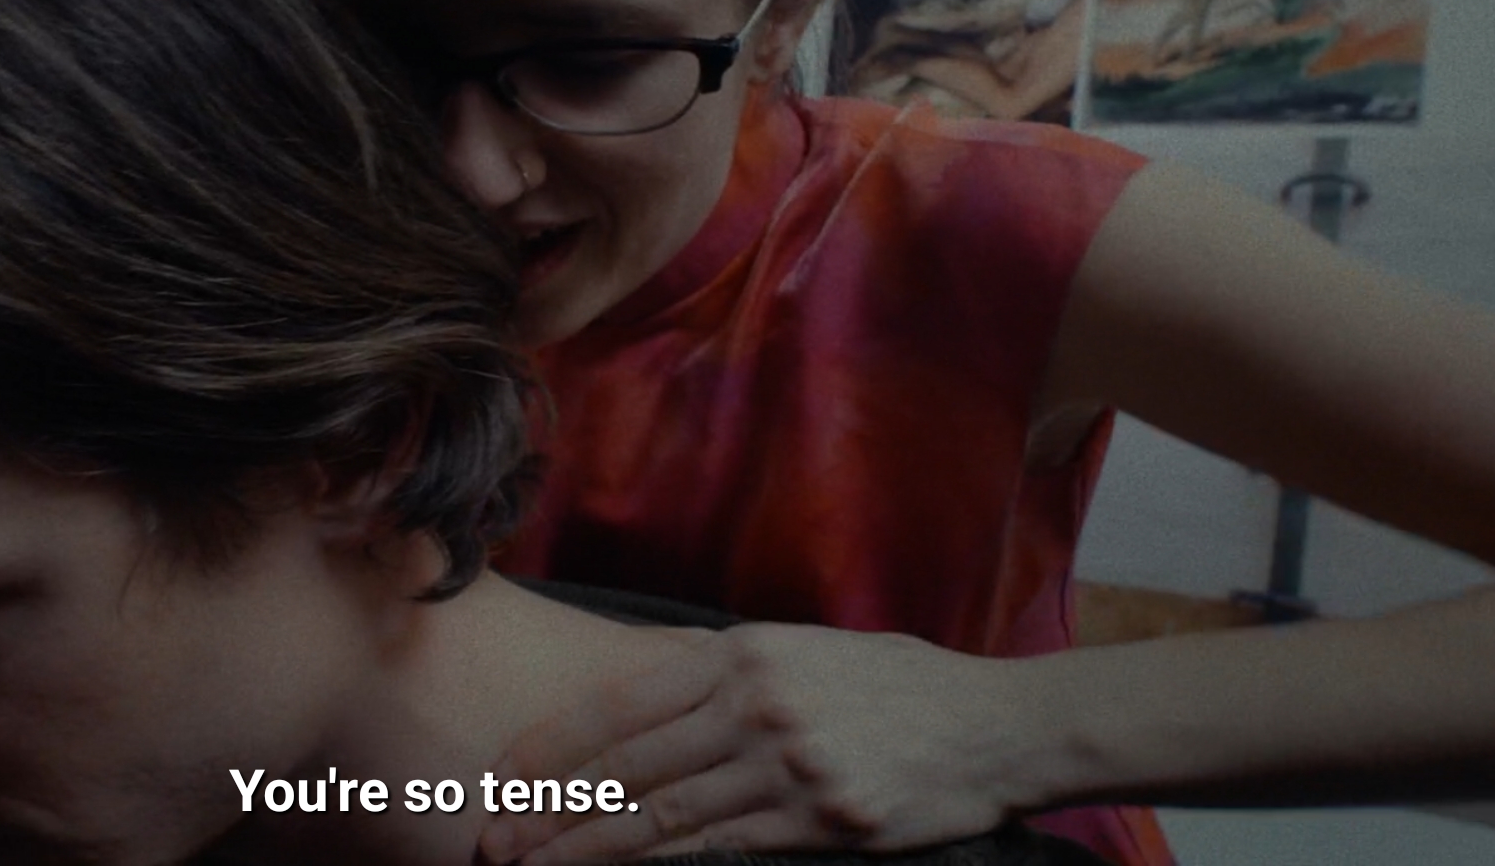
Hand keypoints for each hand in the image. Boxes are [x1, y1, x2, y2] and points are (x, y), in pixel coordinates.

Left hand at [477, 623, 1048, 864]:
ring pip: (663, 814)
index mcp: (744, 652)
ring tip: (534, 865)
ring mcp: (789, 765)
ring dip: (588, 846)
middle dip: (553, 805)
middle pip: (630, 763)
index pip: (624, 701)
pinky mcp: (821, 821)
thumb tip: (650, 691)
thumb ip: (729, 669)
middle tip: (494, 836)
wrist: (1000, 726)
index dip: (557, 742)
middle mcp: (757, 704)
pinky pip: (720, 848)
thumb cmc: (898, 686)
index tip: (505, 772)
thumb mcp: (807, 650)